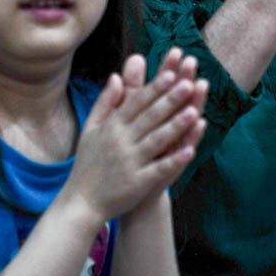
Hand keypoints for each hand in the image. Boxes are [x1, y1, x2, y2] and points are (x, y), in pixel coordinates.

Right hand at [62, 49, 207, 223]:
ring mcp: (130, 162)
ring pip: (156, 140)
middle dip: (170, 100)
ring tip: (194, 112)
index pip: (136, 102)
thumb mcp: (91, 128)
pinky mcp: (138, 183)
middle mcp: (121, 142)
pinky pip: (159, 169)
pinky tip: (190, 150)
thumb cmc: (88, 163)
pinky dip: (174, 160)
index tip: (171, 73)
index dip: (154, 88)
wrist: (81, 202)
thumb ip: (105, 101)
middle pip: (149, 117)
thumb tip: (116, 75)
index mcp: (111, 126)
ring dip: (176, 126)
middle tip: (188, 84)